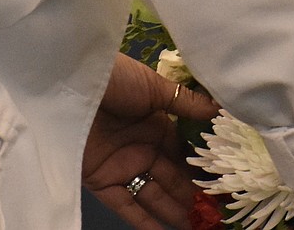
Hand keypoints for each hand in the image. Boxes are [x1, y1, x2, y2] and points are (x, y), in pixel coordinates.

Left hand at [82, 53, 216, 229]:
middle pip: (171, 178)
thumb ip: (185, 102)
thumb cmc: (117, 79)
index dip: (201, 169)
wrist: (71, 85)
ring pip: (154, 195)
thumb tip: (220, 109)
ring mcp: (123, 166)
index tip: (223, 184)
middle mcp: (143, 147)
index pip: (183, 153)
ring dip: (174, 212)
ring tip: (198, 227)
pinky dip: (144, 222)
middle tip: (214, 214)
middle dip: (191, 196)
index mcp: (157, 124)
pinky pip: (126, 206)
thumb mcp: (154, 87)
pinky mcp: (102, 182)